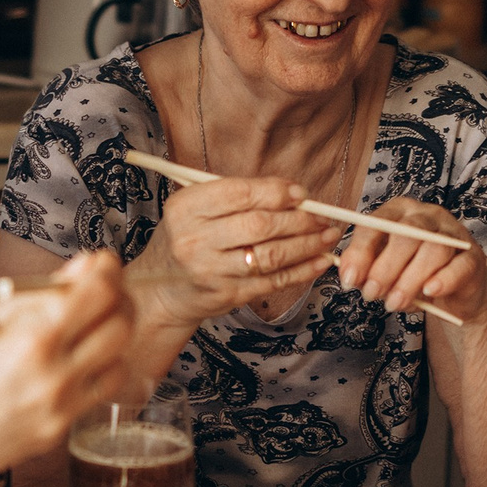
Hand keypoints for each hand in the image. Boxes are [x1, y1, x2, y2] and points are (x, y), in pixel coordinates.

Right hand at [0, 251, 133, 486]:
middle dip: (116, 300)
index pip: (101, 291)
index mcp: (30, 336)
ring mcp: (57, 409)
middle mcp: (52, 375)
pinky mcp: (55, 433)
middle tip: (99, 293)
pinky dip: (91, 373)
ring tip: (85, 329)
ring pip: (119, 362)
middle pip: (121, 325)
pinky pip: (94, 395)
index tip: (99, 264)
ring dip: (110, 340)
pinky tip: (67, 363)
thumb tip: (82, 269)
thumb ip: (37, 292)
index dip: (106, 269)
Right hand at [125, 177, 342, 327]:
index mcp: (185, 208)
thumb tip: (292, 193)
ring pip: (271, 254)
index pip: (239, 193)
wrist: (159, 290)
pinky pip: (273, 281)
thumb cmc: (185, 240)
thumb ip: (234, 197)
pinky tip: (319, 261)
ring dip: (307, 244)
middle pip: (260, 225)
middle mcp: (195, 239)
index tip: (300, 193)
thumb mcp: (192, 209)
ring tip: (327, 235)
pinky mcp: (227, 295)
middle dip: (299, 218)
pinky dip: (302, 270)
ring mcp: (211, 271)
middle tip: (321, 215)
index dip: (276, 191)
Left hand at [335, 198, 486, 321]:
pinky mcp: (474, 256)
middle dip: (385, 268)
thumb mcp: (384, 270)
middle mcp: (427, 215)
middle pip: (406, 234)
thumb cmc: (413, 274)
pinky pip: (460, 265)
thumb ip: (366, 268)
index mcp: (400, 212)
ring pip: (433, 250)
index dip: (360, 252)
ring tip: (395, 303)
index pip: (376, 223)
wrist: (457, 290)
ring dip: (410, 280)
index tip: (350, 280)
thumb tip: (349, 275)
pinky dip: (443, 279)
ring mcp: (454, 233)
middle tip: (371, 295)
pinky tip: (430, 291)